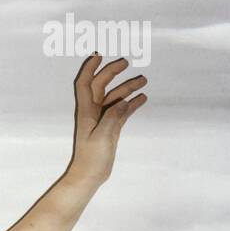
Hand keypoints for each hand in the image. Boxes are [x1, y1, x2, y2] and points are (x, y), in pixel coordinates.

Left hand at [66, 52, 147, 187]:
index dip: (90, 68)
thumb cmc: (91, 157)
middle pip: (101, 86)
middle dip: (112, 72)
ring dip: (127, 87)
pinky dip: (132, 103)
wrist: (90, 175)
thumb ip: (112, 118)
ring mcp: (103, 119)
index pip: (85, 84)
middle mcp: (93, 112)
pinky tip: (143, 98)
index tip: (99, 55)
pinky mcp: (111, 128)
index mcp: (86, 111)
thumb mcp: (102, 136)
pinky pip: (122, 111)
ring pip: (115, 97)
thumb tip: (123, 101)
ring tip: (144, 80)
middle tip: (127, 62)